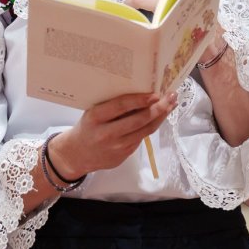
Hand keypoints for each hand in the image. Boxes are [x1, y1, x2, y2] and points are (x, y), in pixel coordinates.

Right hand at [48, 91, 176, 178]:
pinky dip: (151, 126)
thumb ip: (112, 106)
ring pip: (145, 130)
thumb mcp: (93, 113)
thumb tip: (141, 93)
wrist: (77, 154)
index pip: (121, 106)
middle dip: (158, 108)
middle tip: (171, 96)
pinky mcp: (124, 156)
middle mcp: (106, 133)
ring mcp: (116, 147)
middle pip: (139, 120)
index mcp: (96, 117)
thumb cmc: (87, 127)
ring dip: (161, 117)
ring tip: (171, 105)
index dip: (140, 99)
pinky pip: (141, 138)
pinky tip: (159, 117)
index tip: (155, 93)